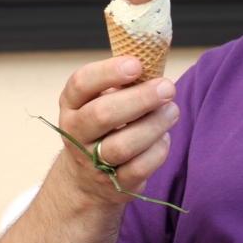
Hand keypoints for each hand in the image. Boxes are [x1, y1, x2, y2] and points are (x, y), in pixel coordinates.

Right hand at [55, 56, 179, 207]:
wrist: (87, 177)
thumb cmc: (104, 125)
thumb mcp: (101, 99)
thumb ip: (123, 81)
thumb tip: (155, 59)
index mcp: (71, 104)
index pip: (82, 83)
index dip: (109, 72)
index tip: (137, 64)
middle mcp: (76, 132)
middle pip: (103, 114)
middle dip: (140, 98)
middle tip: (167, 87)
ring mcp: (91, 161)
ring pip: (123, 145)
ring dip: (153, 125)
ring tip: (172, 110)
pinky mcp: (113, 184)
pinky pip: (139, 168)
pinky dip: (157, 150)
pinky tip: (164, 137)